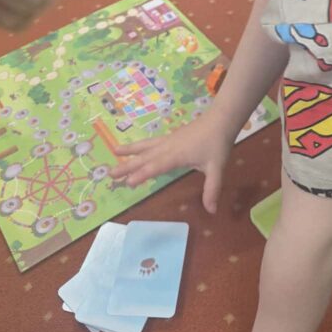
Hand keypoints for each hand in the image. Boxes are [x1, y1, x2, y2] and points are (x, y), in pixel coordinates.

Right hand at [108, 107, 234, 213]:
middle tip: (110, 174)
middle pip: (145, 157)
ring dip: (129, 151)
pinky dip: (139, 145)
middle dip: (127, 166)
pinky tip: (133, 147)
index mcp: (176, 155)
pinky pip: (150, 142)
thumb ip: (212, 189)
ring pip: (145, 147)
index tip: (127, 182)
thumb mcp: (217, 168)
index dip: (142, 174)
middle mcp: (168, 147)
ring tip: (113, 151)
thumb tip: (211, 211)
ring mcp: (168, 140)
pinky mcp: (170, 137)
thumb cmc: (217, 144)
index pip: (156, 166)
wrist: (221, 120)